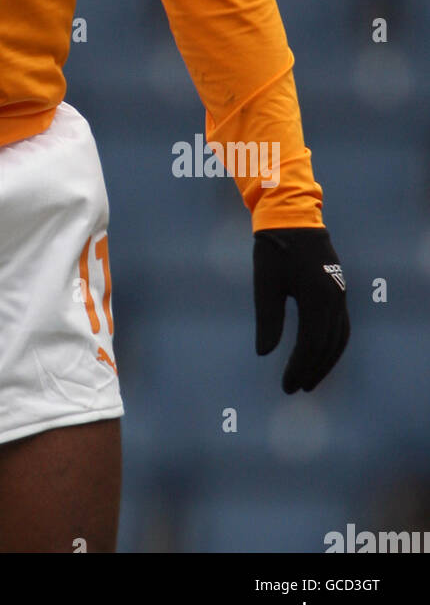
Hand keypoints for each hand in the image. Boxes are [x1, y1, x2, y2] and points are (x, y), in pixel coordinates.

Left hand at [253, 226, 348, 392]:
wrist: (291, 216)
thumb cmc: (273, 249)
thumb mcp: (265, 283)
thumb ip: (267, 319)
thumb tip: (263, 353)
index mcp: (317, 297)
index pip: (311, 344)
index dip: (299, 368)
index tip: (285, 386)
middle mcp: (335, 297)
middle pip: (329, 346)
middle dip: (313, 370)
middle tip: (296, 388)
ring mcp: (340, 293)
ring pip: (340, 338)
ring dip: (326, 361)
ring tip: (308, 379)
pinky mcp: (338, 289)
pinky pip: (340, 325)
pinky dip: (331, 345)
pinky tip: (317, 354)